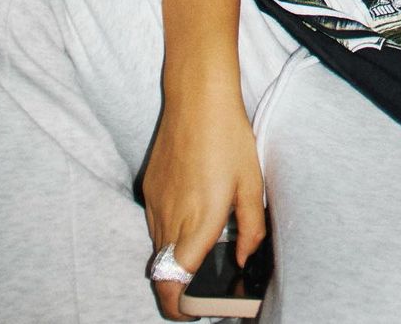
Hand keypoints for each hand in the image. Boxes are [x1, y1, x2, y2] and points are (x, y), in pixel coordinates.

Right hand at [142, 87, 266, 320]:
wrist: (196, 97)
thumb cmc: (229, 138)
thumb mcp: (252, 183)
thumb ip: (251, 228)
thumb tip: (242, 258)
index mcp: (197, 224)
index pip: (173, 287)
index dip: (181, 308)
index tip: (197, 307)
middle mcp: (170, 220)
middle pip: (164, 273)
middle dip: (183, 282)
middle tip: (209, 274)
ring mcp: (155, 204)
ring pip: (159, 247)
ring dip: (177, 253)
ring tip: (206, 234)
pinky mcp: (148, 188)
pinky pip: (156, 221)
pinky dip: (171, 227)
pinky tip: (194, 203)